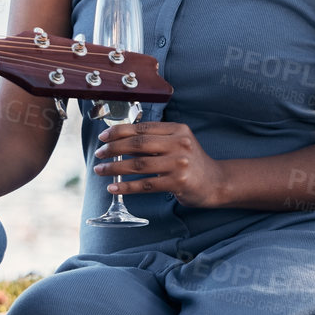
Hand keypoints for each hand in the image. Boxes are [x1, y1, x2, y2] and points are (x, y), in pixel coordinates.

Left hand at [95, 121, 227, 206]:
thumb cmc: (190, 163)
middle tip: (98, 154)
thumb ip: (152, 142)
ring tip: (100, 170)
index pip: (141, 128)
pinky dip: (126, 186)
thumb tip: (118, 142)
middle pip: (138, 144)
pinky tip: (113, 187)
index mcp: (177, 129)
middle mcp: (180, 143)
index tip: (102, 137)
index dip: (118, 131)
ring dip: (115, 167)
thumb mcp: (176, 144)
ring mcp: (179, 163)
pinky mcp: (178, 182)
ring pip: (139, 164)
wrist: (216, 183)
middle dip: (113, 148)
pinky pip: (146, 184)